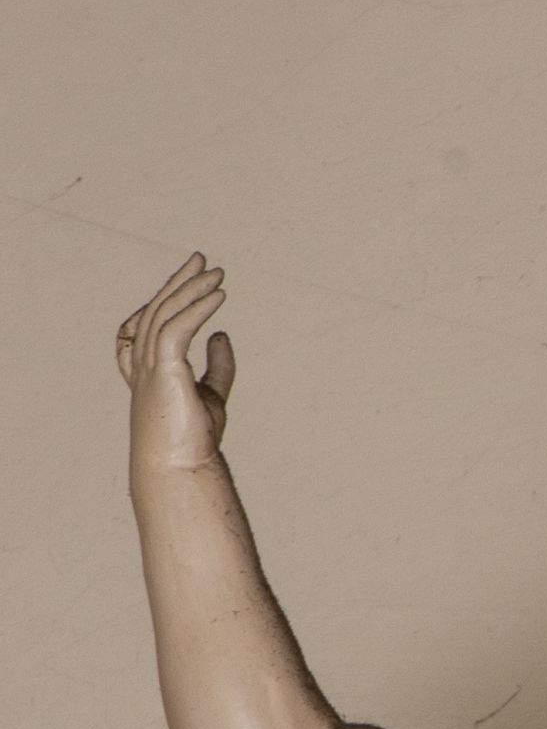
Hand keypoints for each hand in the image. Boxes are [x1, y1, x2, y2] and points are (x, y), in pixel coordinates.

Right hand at [116, 255, 236, 472]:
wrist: (181, 469)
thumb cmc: (192, 440)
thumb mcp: (211, 394)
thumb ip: (218, 366)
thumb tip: (222, 334)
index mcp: (149, 371)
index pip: (149, 324)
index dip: (165, 298)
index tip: (191, 279)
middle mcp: (143, 364)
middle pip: (156, 310)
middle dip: (179, 282)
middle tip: (202, 259)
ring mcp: (148, 367)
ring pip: (165, 314)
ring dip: (191, 289)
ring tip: (217, 272)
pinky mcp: (163, 371)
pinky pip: (177, 329)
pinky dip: (197, 308)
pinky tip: (218, 295)